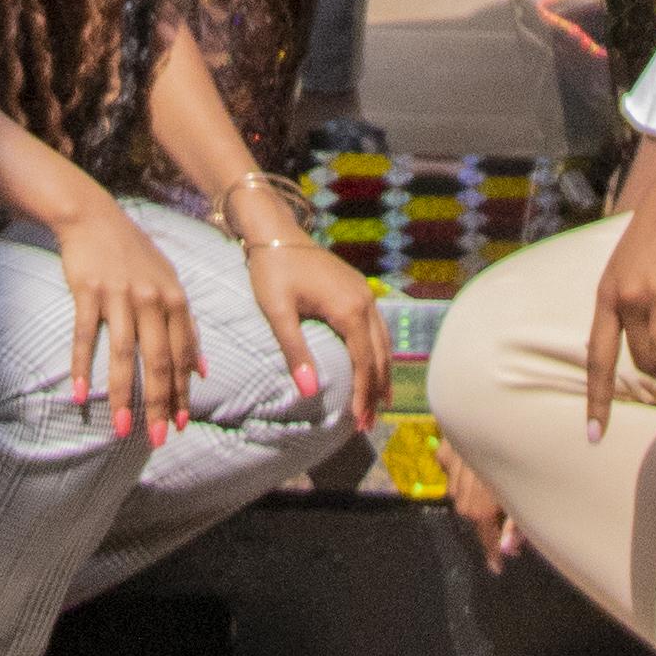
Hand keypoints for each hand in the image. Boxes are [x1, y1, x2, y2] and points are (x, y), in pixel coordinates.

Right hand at [52, 195, 204, 445]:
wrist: (93, 218)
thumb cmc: (134, 255)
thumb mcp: (169, 283)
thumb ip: (186, 326)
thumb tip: (203, 371)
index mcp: (175, 299)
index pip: (182, 356)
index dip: (181, 392)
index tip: (180, 424)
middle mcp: (152, 299)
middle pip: (158, 360)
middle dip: (159, 404)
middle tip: (157, 439)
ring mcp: (120, 295)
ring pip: (124, 354)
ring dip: (123, 395)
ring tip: (123, 429)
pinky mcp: (89, 291)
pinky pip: (86, 335)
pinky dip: (82, 366)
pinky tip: (81, 395)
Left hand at [243, 237, 389, 429]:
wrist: (276, 231)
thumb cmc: (272, 270)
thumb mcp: (278, 312)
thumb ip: (295, 352)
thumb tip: (309, 393)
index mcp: (349, 309)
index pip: (364, 362)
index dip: (363, 394)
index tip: (359, 421)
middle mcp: (365, 301)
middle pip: (379, 355)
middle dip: (376, 391)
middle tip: (369, 423)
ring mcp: (365, 292)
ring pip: (383, 341)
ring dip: (382, 373)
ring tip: (379, 403)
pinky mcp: (359, 288)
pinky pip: (378, 327)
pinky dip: (379, 352)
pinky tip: (374, 364)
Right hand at [439, 441, 528, 570]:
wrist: (501, 411)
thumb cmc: (523, 452)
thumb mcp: (526, 492)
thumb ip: (516, 525)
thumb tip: (508, 549)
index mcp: (482, 507)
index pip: (486, 537)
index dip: (492, 553)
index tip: (497, 567)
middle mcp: (462, 492)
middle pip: (470, 513)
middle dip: (484, 518)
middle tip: (502, 514)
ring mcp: (451, 470)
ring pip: (457, 491)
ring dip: (471, 492)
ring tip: (490, 482)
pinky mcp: (446, 449)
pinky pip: (450, 466)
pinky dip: (459, 469)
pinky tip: (472, 460)